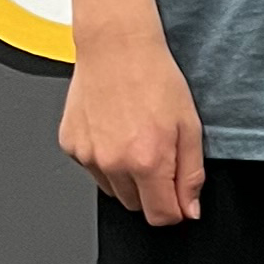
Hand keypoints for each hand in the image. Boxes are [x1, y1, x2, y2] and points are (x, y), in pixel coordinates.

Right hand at [59, 30, 205, 224]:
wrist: (116, 46)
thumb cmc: (154, 77)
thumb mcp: (190, 125)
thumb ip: (191, 174)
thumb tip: (189, 208)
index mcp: (147, 161)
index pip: (161, 217)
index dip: (175, 210)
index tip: (179, 196)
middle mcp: (114, 164)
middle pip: (136, 206)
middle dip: (152, 191)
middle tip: (158, 154)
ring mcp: (88, 156)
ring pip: (113, 190)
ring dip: (127, 176)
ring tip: (135, 138)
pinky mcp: (71, 146)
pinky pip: (93, 168)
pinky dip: (105, 158)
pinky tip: (114, 129)